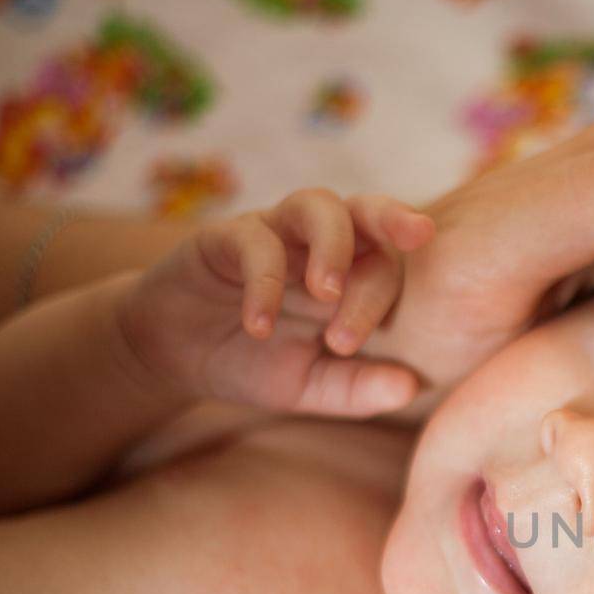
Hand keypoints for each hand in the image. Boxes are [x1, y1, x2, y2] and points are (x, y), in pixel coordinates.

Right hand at [117, 189, 433, 416]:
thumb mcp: (311, 387)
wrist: (175, 356)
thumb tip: (411, 388)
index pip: (386, 266)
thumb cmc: (254, 362)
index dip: (380, 298)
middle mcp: (317, 245)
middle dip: (395, 216)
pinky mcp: (224, 237)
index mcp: (350, 275)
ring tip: (326, 292)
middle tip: (418, 235)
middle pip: (365, 209)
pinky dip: (263, 283)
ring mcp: (274, 234)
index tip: (349, 345)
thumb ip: (359, 388)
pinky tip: (259, 327)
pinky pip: (254, 242)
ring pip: (316, 205)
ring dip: (332, 244)